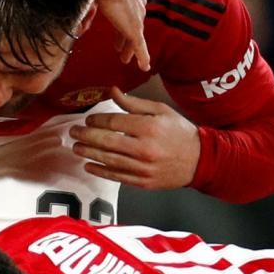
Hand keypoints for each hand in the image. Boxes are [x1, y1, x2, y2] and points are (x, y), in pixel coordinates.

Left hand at [71, 90, 198, 189]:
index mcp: (148, 127)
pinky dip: (101, 171)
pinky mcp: (143, 182)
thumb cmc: (179, 132)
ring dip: (89, 154)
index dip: (97, 120)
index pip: (114, 122)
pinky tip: (89, 165)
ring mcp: (143, 168)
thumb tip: (111, 91)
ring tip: (76, 148)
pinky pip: (117, 176)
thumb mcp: (161, 111)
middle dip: (86, 137)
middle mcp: (144, 148)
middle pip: (107, 141)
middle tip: (74, 133)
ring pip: (109, 160)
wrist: (199, 160)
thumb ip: (133, 103)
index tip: (88, 119)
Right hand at [92, 0, 150, 73]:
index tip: (119, 27)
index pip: (129, 10)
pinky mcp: (135, 29)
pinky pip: (140, 47)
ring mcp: (138, 17)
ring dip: (130, 49)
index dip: (123, 20)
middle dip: (126, 36)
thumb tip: (82, 4)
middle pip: (133, 24)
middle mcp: (139, 3)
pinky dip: (142, 57)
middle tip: (120, 47)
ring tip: (125, 58)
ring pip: (135, 37)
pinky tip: (144, 66)